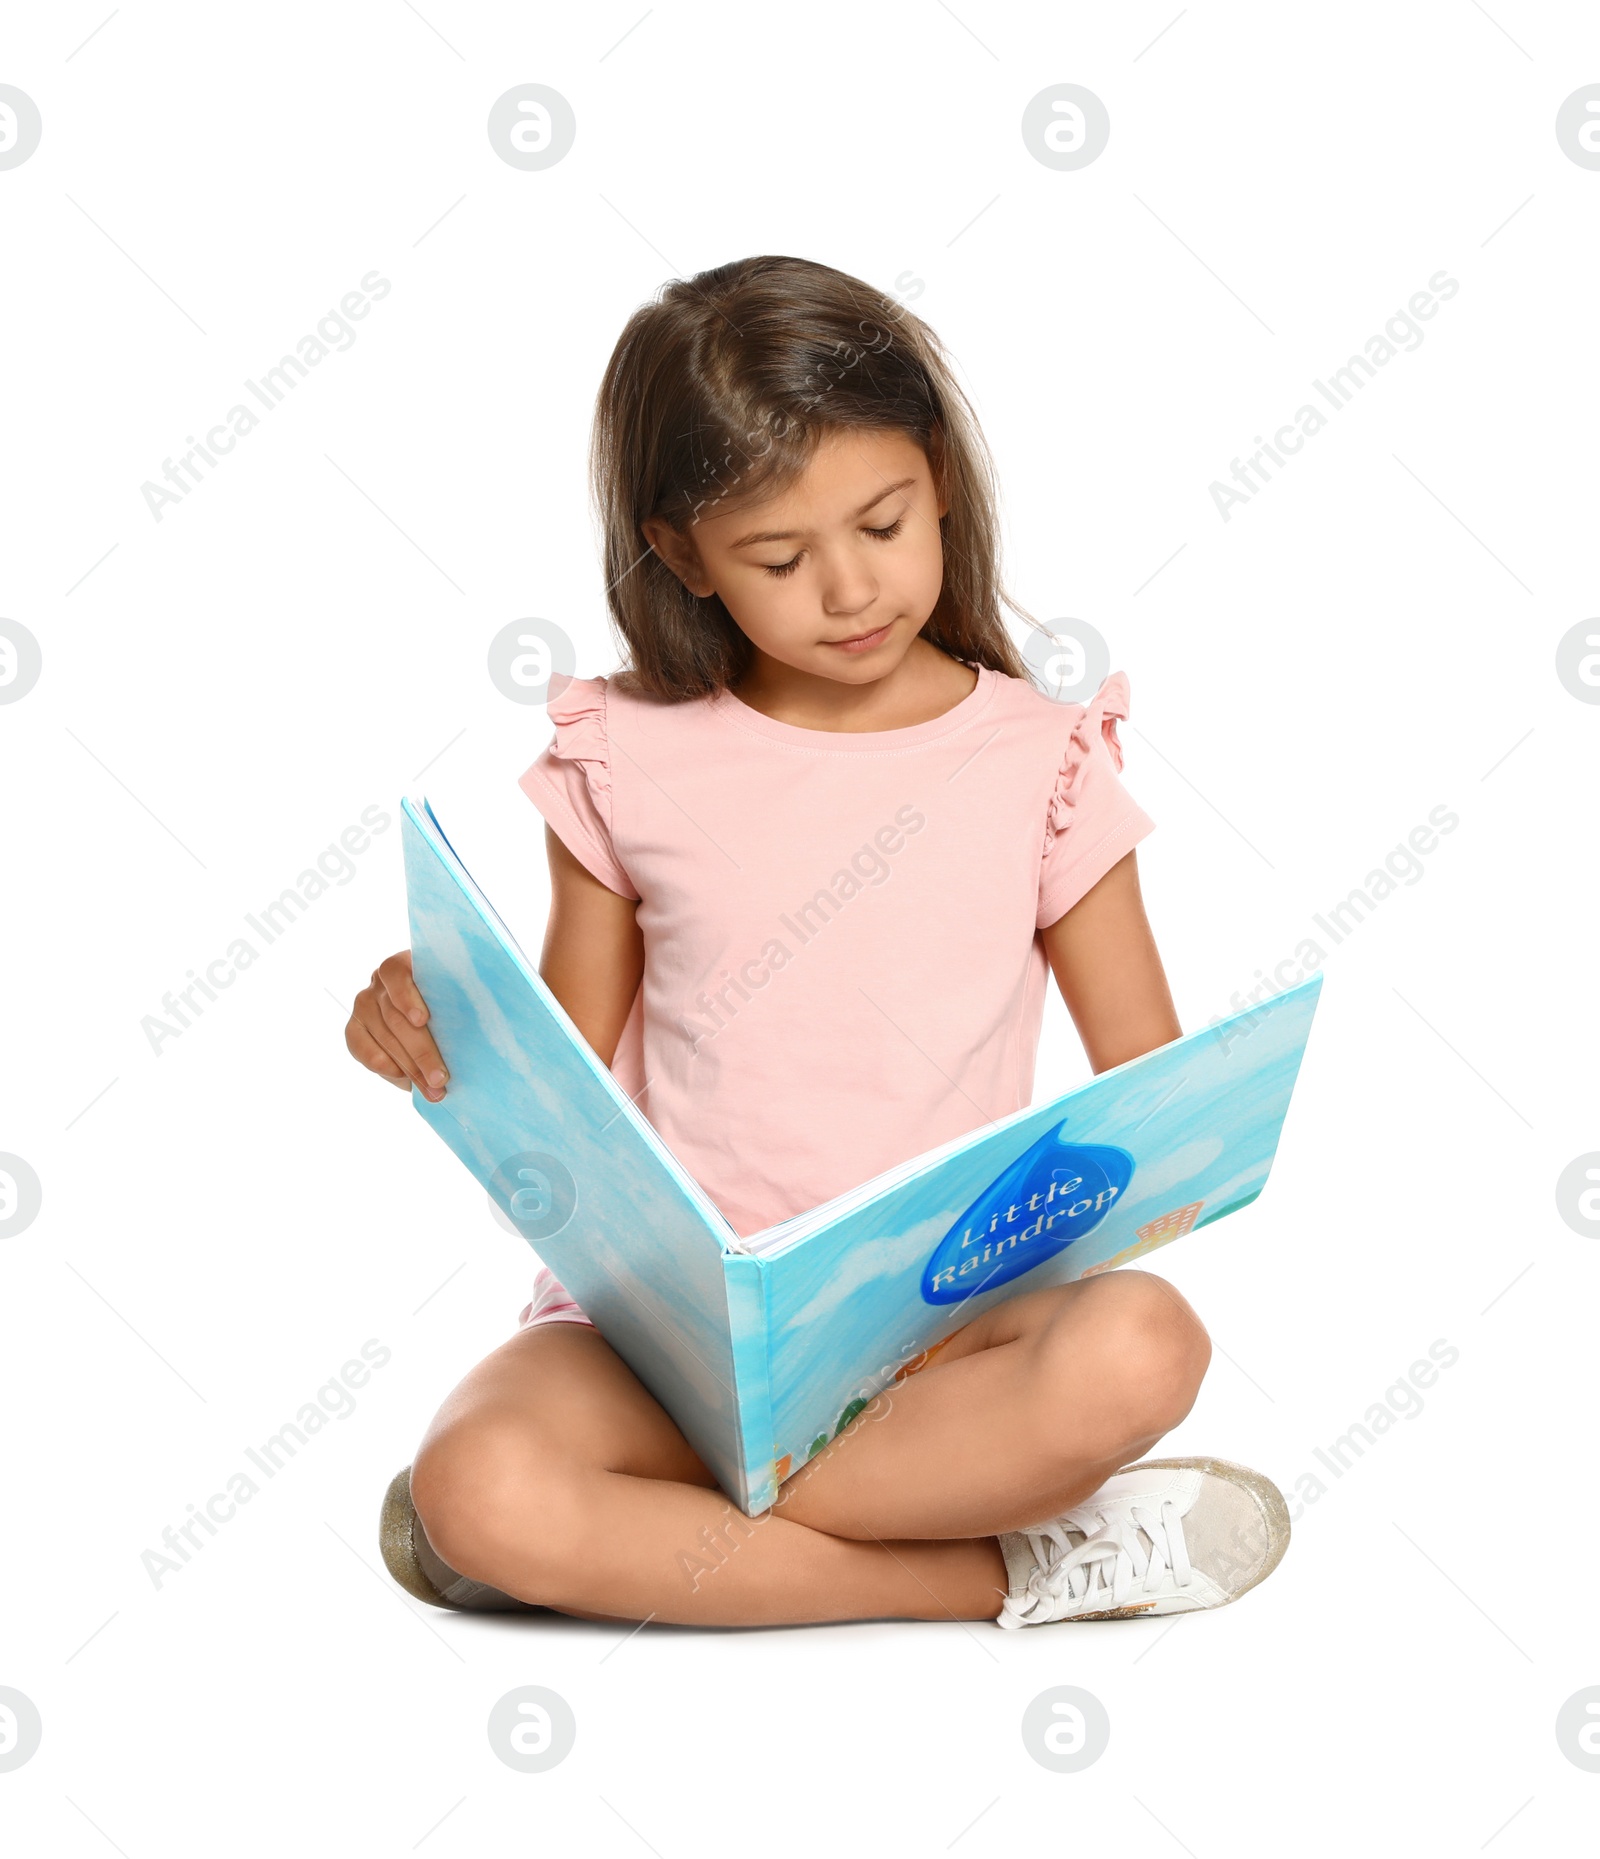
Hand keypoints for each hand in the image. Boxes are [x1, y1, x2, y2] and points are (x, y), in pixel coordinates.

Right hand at [345, 950, 448, 1099]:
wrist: (430, 1010)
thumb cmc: (448, 1001)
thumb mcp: (453, 996)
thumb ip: (453, 1005)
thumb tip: (466, 1039)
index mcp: (405, 963)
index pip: (395, 973)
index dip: (406, 997)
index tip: (422, 1020)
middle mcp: (379, 982)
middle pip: (395, 1017)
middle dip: (420, 1052)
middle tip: (440, 1078)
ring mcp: (364, 1004)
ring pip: (383, 1037)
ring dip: (409, 1068)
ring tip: (432, 1089)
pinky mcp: (355, 1027)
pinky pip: (360, 1047)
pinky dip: (381, 1065)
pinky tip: (402, 1078)